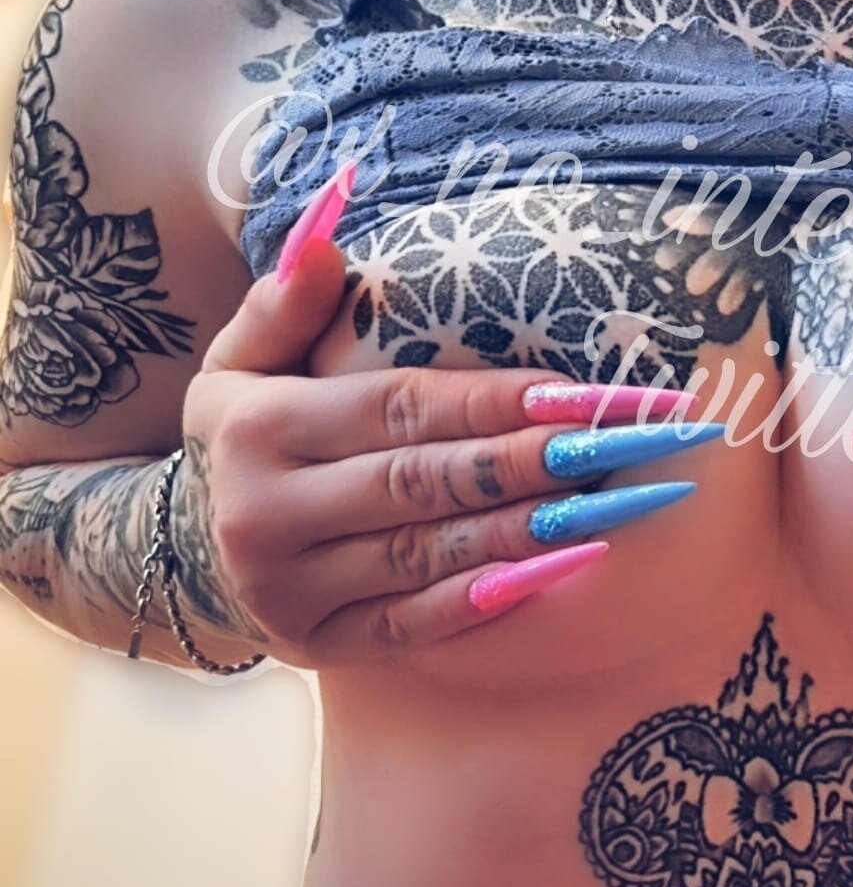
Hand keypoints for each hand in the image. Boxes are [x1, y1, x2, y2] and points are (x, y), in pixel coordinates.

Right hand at [178, 232, 707, 668]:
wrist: (188, 552)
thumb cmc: (248, 438)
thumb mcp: (240, 362)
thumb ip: (283, 303)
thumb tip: (327, 242)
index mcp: (259, 428)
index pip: (399, 408)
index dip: (495, 400)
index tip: (584, 394)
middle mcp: (266, 513)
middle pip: (425, 480)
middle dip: (537, 461)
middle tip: (629, 443)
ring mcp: (291, 589)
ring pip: (431, 553)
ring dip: (531, 528)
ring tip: (616, 502)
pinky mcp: (319, 644)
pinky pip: (417, 623)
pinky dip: (492, 597)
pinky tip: (566, 567)